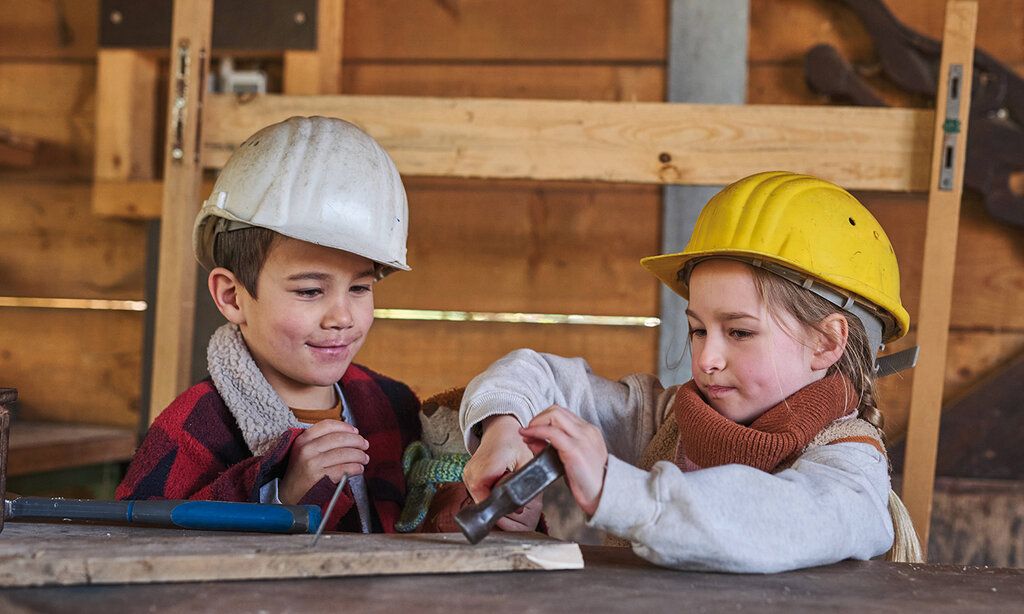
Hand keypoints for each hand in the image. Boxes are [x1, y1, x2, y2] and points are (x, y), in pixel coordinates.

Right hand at [280, 419, 368, 504]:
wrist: (287, 495)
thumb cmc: (300, 473)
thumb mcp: (304, 451)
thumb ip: (321, 441)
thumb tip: (350, 435)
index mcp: (303, 439)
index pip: (327, 425)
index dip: (345, 427)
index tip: (356, 431)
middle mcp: (306, 449)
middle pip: (338, 438)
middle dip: (357, 441)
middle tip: (365, 445)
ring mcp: (311, 463)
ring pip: (343, 454)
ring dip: (359, 456)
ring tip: (364, 459)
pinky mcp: (317, 477)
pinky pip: (342, 469)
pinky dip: (355, 468)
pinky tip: (359, 469)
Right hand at [462, 414, 537, 530]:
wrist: (500, 430)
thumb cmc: (513, 443)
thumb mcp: (526, 460)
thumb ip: (525, 483)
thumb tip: (519, 508)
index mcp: (487, 466)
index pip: (486, 499)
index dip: (500, 507)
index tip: (515, 508)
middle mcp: (472, 471)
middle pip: (482, 501)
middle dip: (498, 503)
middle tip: (514, 497)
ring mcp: (467, 473)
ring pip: (479, 498)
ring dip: (493, 497)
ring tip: (505, 484)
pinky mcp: (466, 475)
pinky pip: (477, 492)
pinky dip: (488, 491)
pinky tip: (498, 481)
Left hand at [519, 406, 606, 516]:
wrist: (603, 495)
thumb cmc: (587, 482)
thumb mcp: (571, 460)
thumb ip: (554, 448)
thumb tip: (532, 440)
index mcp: (589, 431)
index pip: (563, 414)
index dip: (544, 419)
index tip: (533, 430)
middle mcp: (587, 430)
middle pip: (556, 410)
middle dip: (538, 418)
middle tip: (528, 431)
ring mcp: (582, 438)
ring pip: (554, 415)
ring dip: (535, 422)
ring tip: (527, 434)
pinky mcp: (575, 449)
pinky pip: (551, 432)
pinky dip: (536, 431)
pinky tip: (528, 438)